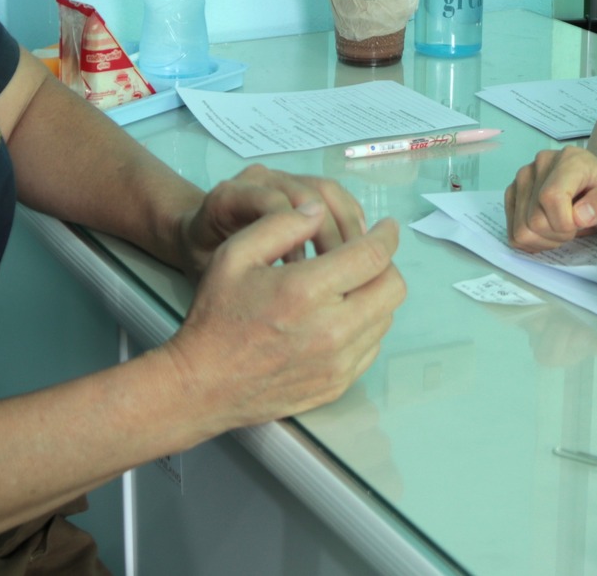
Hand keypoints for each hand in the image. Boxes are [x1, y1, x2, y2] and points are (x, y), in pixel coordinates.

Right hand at [166, 203, 405, 430]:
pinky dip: (366, 326)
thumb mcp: (235, 255)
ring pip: (386, 318)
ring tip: (349, 284)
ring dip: (375, 295)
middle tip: (366, 255)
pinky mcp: (337, 384)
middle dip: (385, 264)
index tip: (386, 226)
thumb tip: (319, 212)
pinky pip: (372, 347)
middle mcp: (330, 330)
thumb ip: (280, 224)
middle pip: (392, 287)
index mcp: (305, 291)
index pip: (372, 256)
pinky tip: (340, 316)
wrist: (204, 385)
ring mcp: (337, 363)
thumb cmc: (216, 317)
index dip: (386, 234)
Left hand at [180, 165, 365, 273]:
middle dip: (330, 234)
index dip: (295, 235)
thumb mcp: (212, 268)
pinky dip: (350, 220)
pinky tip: (358, 249)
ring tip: (356, 263)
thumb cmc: (204, 258)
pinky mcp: (299, 184)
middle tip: (343, 272)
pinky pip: (334, 195)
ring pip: (327, 191)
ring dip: (347, 227)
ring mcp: (281, 178)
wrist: (198, 237)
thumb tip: (293, 271)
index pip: (272, 204)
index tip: (306, 270)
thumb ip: (241, 267)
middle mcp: (257, 179)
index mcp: (229, 196)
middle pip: (308, 193)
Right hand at [503, 146, 596, 252]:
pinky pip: (512, 230)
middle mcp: (541, 163)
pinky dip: (531, 240)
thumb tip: (580, 215)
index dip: (564, 224)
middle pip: (533, 218)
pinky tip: (548, 231)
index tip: (581, 224)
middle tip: (575, 228)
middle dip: (557, 234)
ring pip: (520, 228)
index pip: (550, 198)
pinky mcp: (513, 191)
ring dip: (544, 239)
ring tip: (562, 229)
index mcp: (570, 160)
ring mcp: (523, 176)